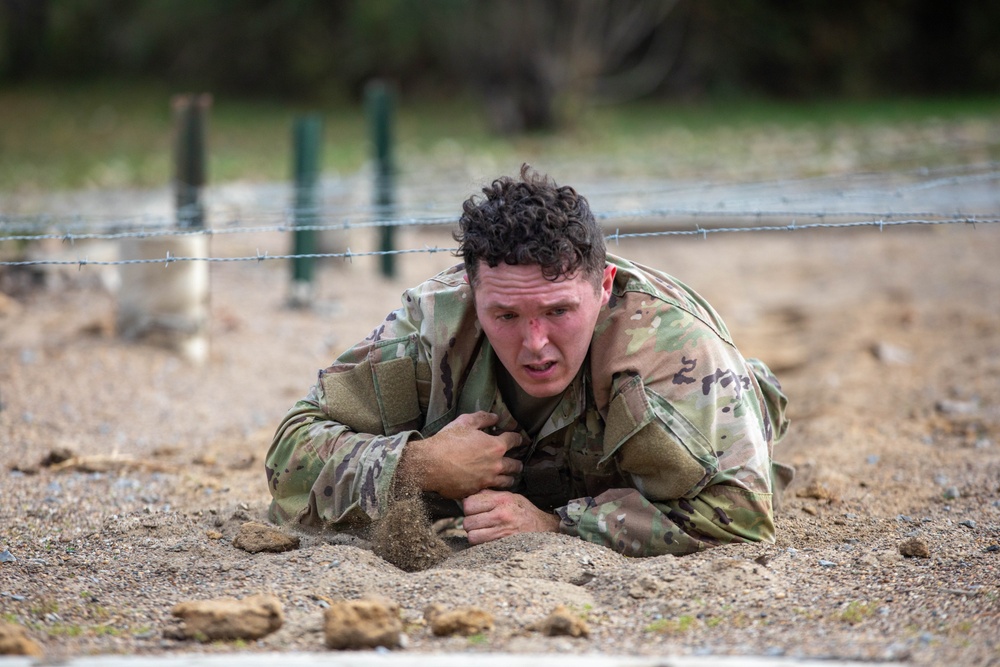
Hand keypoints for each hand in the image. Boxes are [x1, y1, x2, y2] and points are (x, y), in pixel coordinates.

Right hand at [400, 411, 523, 498]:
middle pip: (515, 465)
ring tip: (509, 476)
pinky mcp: (477, 491)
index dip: (518, 439)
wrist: (430, 464)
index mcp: (495, 446)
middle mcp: (496, 465)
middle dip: (517, 462)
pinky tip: (492, 485)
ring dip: (510, 477)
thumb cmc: (447, 441)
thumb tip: (496, 417)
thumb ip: (483, 418)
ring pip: (507, 481)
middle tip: (517, 461)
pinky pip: (492, 491)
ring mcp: (487, 480)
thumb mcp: (465, 422)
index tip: (518, 439)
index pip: (514, 441)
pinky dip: (495, 487)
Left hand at [461, 489, 560, 544]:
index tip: (473, 509)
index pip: (469, 503)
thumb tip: (471, 494)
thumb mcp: (511, 497)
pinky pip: (480, 545)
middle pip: (467, 521)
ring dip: (474, 534)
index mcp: (501, 500)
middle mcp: (501, 514)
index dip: (468, 507)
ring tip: (481, 531)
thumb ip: (491, 495)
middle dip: (470, 522)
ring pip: (472, 535)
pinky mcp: (502, 544)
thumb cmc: (525, 512)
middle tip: (477, 522)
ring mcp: (502, 531)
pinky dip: (480, 543)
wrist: (544, 529)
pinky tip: (487, 538)